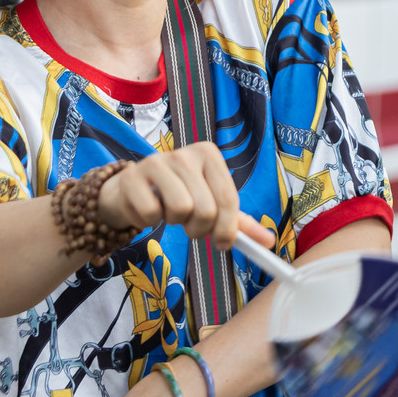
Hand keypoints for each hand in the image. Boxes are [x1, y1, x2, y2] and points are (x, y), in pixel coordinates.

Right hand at [97, 141, 274, 249]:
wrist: (129, 189)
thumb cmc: (177, 196)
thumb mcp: (211, 204)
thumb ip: (239, 222)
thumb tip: (269, 241)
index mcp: (209, 155)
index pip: (228, 200)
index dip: (227, 230)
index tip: (221, 243)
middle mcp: (185, 153)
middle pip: (205, 210)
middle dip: (198, 229)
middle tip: (189, 224)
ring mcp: (156, 162)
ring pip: (180, 210)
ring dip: (174, 223)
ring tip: (168, 212)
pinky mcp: (132, 177)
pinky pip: (150, 214)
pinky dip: (149, 222)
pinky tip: (147, 210)